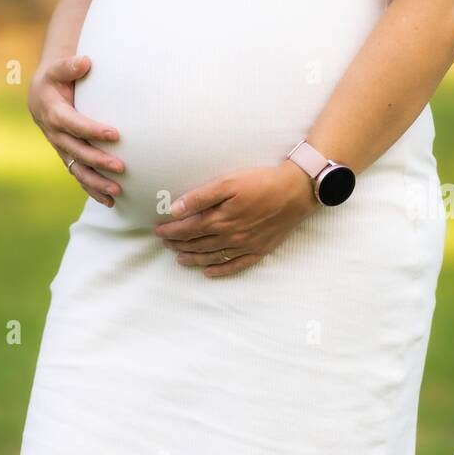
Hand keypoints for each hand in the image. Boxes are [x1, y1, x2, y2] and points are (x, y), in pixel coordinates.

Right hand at [27, 54, 124, 206]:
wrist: (40, 96)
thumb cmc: (54, 80)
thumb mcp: (56, 69)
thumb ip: (69, 66)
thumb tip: (85, 61)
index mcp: (55, 114)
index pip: (75, 124)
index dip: (93, 130)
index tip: (115, 134)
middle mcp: (56, 135)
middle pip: (78, 152)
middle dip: (99, 161)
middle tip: (121, 168)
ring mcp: (62, 149)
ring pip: (79, 169)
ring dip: (96, 182)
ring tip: (117, 192)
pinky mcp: (68, 157)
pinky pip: (80, 176)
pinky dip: (93, 190)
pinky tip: (111, 201)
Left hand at [153, 161, 318, 276]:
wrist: (295, 192)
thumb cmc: (261, 182)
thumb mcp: (228, 182)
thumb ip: (200, 197)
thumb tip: (176, 210)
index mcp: (220, 219)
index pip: (187, 229)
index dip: (171, 231)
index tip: (158, 230)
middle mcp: (229, 237)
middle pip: (197, 244)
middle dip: (178, 244)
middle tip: (165, 243)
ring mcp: (244, 246)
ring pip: (212, 257)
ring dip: (193, 258)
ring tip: (180, 259)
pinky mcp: (258, 250)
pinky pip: (235, 266)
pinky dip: (220, 270)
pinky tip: (209, 272)